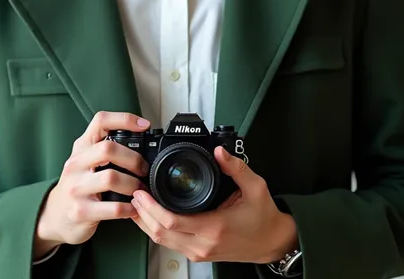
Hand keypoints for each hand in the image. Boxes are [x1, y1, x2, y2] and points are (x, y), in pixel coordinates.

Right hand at [33, 111, 150, 259]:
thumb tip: (141, 141)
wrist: (54, 215)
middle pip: (108, 149)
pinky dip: (128, 208)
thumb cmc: (78, 183)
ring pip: (111, 178)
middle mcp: (76, 164)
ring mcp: (76, 188)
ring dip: (133, 184)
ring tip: (140, 190)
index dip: (124, 119)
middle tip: (144, 169)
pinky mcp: (81, 211)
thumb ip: (105, 148)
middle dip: (133, 158)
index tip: (144, 125)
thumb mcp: (86, 160)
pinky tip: (134, 208)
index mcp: (81, 147)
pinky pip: (112, 208)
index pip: (101, 121)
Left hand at [130, 146, 297, 264]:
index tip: (141, 191)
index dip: (151, 207)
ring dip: (146, 223)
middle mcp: (203, 243)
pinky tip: (151, 216)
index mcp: (214, 227)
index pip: (172, 222)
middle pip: (160, 233)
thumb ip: (236, 167)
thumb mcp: (255, 187)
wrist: (273, 243)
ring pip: (162, 241)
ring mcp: (199, 252)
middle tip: (133, 193)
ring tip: (137, 202)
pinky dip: (156, 230)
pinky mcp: (199, 254)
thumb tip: (219, 151)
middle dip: (142, 213)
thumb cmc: (264, 218)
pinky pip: (170, 244)